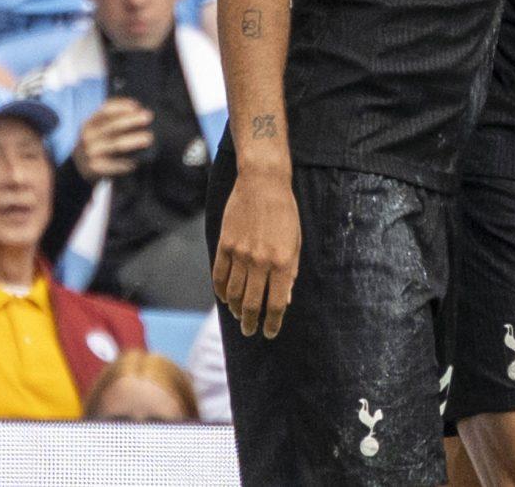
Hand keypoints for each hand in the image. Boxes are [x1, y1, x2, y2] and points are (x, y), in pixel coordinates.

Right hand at [72, 96, 155, 180]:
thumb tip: (139, 111)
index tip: (137, 106)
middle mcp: (88, 136)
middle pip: (113, 126)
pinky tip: (136, 161)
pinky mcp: (94, 167)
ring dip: (133, 140)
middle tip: (148, 117)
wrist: (80, 166)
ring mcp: (90, 151)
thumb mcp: (98, 128)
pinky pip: (113, 164)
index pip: (105, 110)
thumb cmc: (98, 142)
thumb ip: (112, 119)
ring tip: (148, 138)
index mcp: (90, 123)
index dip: (121, 106)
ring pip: (116, 144)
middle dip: (132, 120)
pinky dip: (125, 162)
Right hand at [212, 166, 300, 338]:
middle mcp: (260, 261)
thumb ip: (290, 272)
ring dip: (235, 309)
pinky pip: (219, 276)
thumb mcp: (295, 242)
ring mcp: (240, 254)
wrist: (263, 183)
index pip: (277, 303)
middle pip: (251, 303)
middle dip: (251, 322)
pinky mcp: (224, 245)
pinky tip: (225, 298)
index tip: (270, 332)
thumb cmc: (285, 213)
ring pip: (233, 293)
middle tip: (250, 330)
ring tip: (238, 315)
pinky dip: (221, 292)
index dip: (273, 322)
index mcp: (282, 262)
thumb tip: (285, 300)